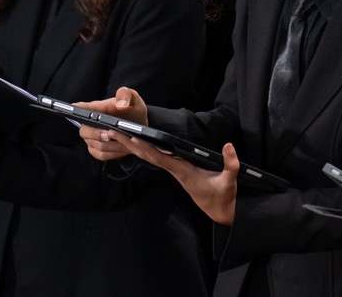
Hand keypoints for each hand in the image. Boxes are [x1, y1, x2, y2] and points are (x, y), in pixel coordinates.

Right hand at [77, 86, 147, 160]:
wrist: (140, 126)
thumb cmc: (133, 110)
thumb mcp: (134, 98)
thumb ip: (126, 95)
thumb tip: (121, 105)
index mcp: (97, 108)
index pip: (82, 108)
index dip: (76, 109)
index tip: (75, 109)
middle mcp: (90, 124)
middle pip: (84, 131)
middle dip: (96, 134)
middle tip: (109, 134)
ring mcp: (92, 138)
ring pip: (95, 145)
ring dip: (111, 145)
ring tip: (124, 142)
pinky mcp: (98, 150)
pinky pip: (101, 154)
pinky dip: (113, 153)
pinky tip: (123, 149)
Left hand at [122, 133, 239, 224]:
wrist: (219, 210)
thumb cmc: (222, 196)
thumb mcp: (229, 181)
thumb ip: (230, 164)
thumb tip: (229, 145)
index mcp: (183, 171)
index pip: (160, 158)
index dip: (146, 148)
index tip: (131, 138)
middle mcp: (174, 170)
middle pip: (147, 155)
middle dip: (129, 144)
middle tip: (111, 131)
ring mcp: (174, 170)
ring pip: (149, 156)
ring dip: (133, 145)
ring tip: (116, 134)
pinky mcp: (176, 169)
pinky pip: (156, 157)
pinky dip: (144, 149)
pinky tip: (135, 142)